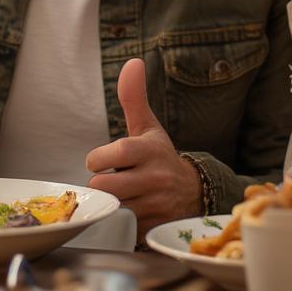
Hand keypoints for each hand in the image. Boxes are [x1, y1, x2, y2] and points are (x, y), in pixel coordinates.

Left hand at [85, 58, 201, 240]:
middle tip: (113, 178)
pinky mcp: (152, 228)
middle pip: (105, 185)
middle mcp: (155, 178)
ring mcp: (155, 205)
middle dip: (102, 183)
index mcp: (150, 150)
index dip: (99, 159)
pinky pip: (121, 225)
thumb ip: (134, 97)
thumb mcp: (147, 127)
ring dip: (111, 201)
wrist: (192, 192)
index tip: (101, 160)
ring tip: (124, 192)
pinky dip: (121, 219)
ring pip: (112, 206)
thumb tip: (133, 62)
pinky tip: (131, 210)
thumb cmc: (159, 156)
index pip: (115, 154)